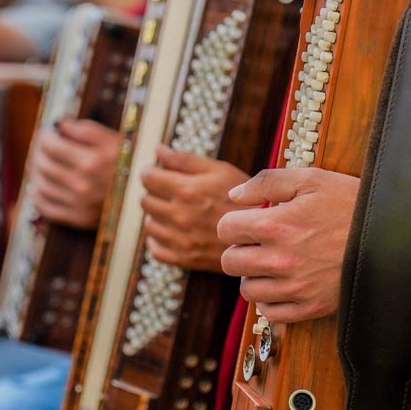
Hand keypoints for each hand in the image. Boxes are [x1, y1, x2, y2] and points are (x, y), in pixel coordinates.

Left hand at [26, 118, 122, 228]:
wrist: (145, 193)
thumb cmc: (128, 161)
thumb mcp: (112, 139)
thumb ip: (84, 129)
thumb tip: (58, 124)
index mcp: (91, 161)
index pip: (50, 146)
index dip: (43, 138)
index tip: (45, 135)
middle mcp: (82, 184)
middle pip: (43, 166)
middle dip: (36, 153)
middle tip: (38, 148)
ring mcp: (80, 204)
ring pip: (41, 186)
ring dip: (34, 173)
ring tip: (37, 165)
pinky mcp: (79, 219)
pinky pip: (47, 208)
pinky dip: (37, 197)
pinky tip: (37, 188)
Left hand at [140, 145, 249, 271]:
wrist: (264, 237)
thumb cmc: (245, 200)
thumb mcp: (220, 170)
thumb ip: (186, 160)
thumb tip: (158, 151)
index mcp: (186, 190)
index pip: (148, 178)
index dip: (150, 172)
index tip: (154, 172)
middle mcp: (179, 216)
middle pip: (145, 201)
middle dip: (153, 193)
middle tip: (167, 191)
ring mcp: (180, 240)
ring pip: (149, 225)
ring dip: (156, 216)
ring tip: (173, 211)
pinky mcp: (184, 258)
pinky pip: (156, 249)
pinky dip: (158, 240)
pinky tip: (170, 232)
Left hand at [218, 168, 359, 322]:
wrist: (393, 236)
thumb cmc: (352, 204)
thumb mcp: (311, 179)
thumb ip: (267, 182)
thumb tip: (234, 196)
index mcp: (275, 225)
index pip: (225, 229)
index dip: (234, 222)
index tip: (247, 222)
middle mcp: (279, 259)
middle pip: (230, 262)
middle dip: (239, 249)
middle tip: (257, 242)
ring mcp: (295, 287)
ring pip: (247, 290)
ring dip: (253, 275)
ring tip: (271, 263)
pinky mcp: (311, 307)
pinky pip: (271, 313)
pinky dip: (271, 300)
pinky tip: (283, 284)